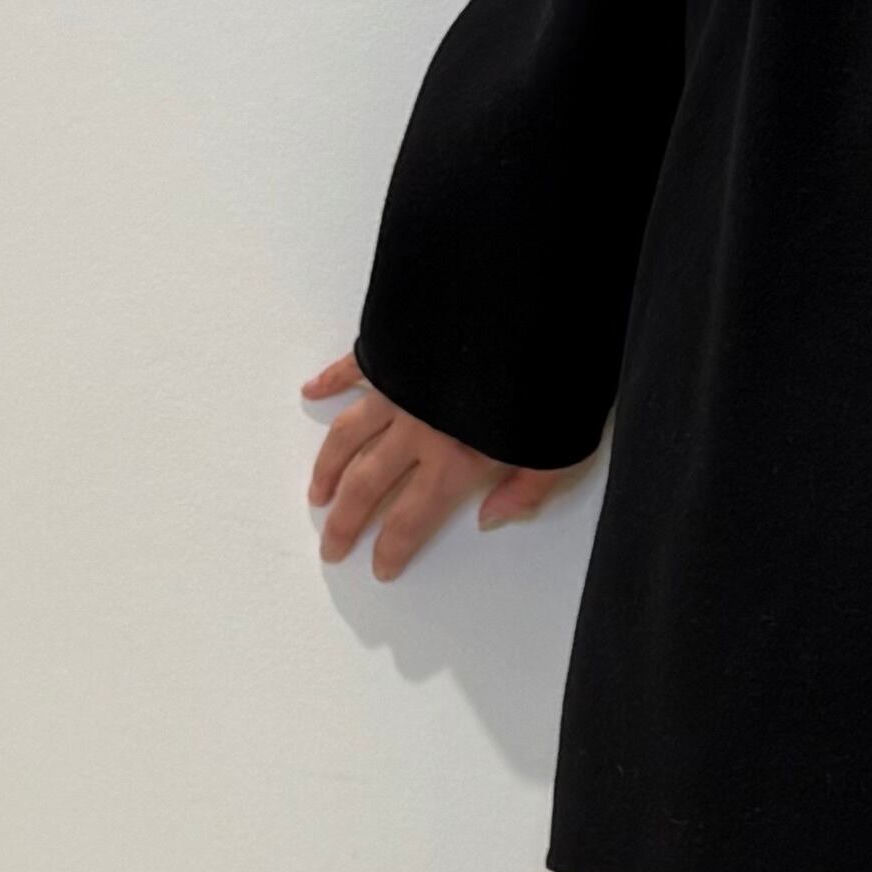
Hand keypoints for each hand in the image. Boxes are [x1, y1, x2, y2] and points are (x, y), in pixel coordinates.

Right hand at [300, 351, 565, 577]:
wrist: (526, 304)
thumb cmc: (551, 378)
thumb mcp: (559, 448)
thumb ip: (527, 489)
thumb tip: (490, 519)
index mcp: (457, 459)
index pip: (412, 517)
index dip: (393, 547)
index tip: (378, 567)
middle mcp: (419, 429)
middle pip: (369, 484)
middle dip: (346, 520)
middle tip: (331, 544)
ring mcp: (400, 388)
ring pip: (350, 434)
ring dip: (330, 466)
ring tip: (318, 493)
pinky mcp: (394, 350)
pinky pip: (354, 368)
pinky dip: (331, 380)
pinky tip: (312, 391)